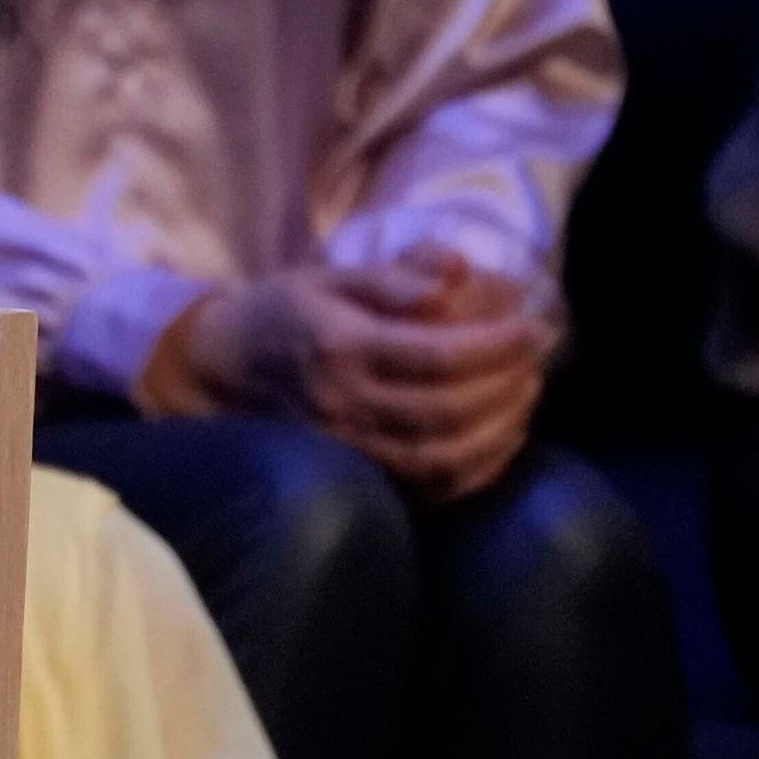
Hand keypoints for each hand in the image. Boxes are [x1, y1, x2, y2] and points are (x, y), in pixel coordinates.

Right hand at [141, 256, 555, 499]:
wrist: (220, 369)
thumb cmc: (284, 312)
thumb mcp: (331, 276)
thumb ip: (395, 275)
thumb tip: (457, 271)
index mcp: (342, 347)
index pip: (440, 355)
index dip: (500, 345)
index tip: (535, 325)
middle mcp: (344, 405)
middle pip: (449, 410)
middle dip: (508, 384)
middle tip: (538, 357)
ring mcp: (346, 448)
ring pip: (442, 457)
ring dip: (498, 430)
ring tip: (525, 395)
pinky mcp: (353, 473)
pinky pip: (425, 487)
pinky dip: (475, 471)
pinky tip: (500, 440)